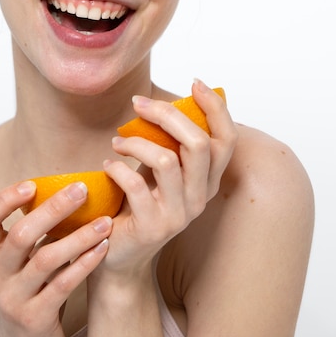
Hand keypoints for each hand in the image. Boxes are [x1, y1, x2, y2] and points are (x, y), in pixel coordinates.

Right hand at [0, 180, 111, 336]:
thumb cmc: (29, 287)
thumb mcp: (20, 260)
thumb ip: (35, 231)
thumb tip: (69, 188)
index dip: (3, 201)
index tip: (31, 184)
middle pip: (21, 235)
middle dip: (54, 208)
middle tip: (82, 189)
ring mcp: (13, 298)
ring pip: (46, 259)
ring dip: (79, 237)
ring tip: (105, 222)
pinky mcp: (34, 318)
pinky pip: (63, 285)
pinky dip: (85, 263)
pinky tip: (102, 248)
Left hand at [100, 79, 237, 274]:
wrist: (122, 253)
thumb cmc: (141, 202)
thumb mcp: (162, 170)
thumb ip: (171, 143)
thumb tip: (165, 103)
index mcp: (208, 179)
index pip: (227, 139)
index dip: (215, 108)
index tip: (195, 83)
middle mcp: (201, 196)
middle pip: (199, 143)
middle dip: (167, 115)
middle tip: (137, 104)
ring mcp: (179, 214)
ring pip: (167, 161)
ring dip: (136, 142)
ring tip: (117, 141)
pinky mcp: (153, 226)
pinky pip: (136, 186)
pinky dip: (118, 168)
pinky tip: (108, 165)